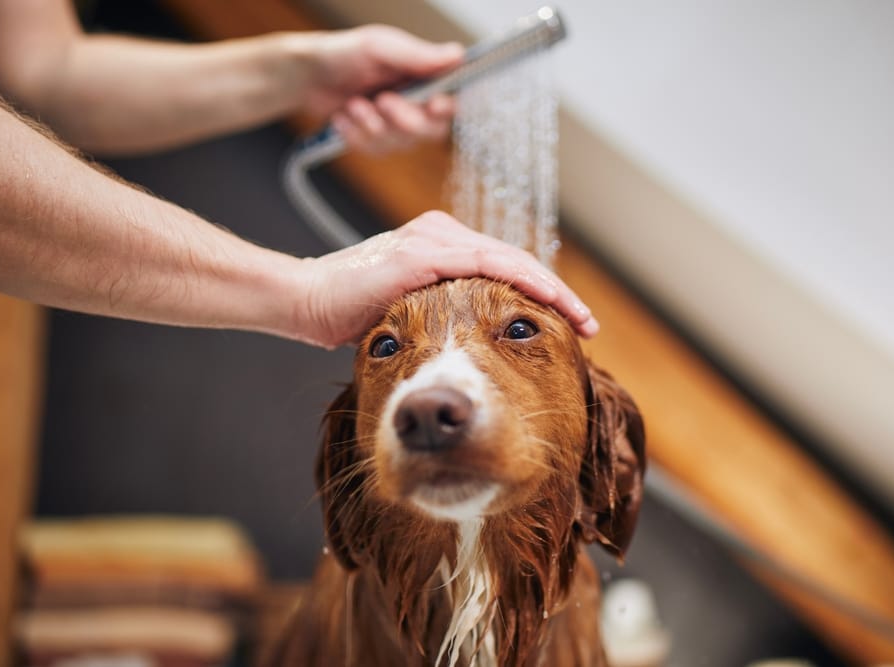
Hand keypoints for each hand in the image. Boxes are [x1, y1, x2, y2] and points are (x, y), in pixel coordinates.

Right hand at [297, 211, 598, 347]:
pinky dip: (523, 282)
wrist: (305, 300)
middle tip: (588, 324)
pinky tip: (549, 301)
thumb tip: (468, 343)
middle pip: (515, 261)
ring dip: (551, 291)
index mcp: (439, 245)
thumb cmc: (348, 311)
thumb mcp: (406, 312)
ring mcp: (434, 239)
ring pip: (510, 260)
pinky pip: (487, 265)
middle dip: (556, 294)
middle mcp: (442, 234)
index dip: (538, 293)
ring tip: (581, 319)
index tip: (567, 322)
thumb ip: (438, 313)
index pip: (502, 267)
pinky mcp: (425, 253)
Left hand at [301, 25, 463, 153]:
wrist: (307, 77)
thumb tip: (458, 55)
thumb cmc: (344, 54)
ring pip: (401, 143)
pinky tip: (343, 117)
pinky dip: (356, 135)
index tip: (434, 105)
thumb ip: (417, 56)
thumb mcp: (379, 47)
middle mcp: (416, 103)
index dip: (447, 108)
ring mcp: (397, 125)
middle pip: (432, 130)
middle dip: (405, 120)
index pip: (452, 99)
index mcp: (423, 76)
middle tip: (383, 100)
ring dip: (372, 125)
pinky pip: (377, 151)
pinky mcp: (378, 141)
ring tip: (352, 103)